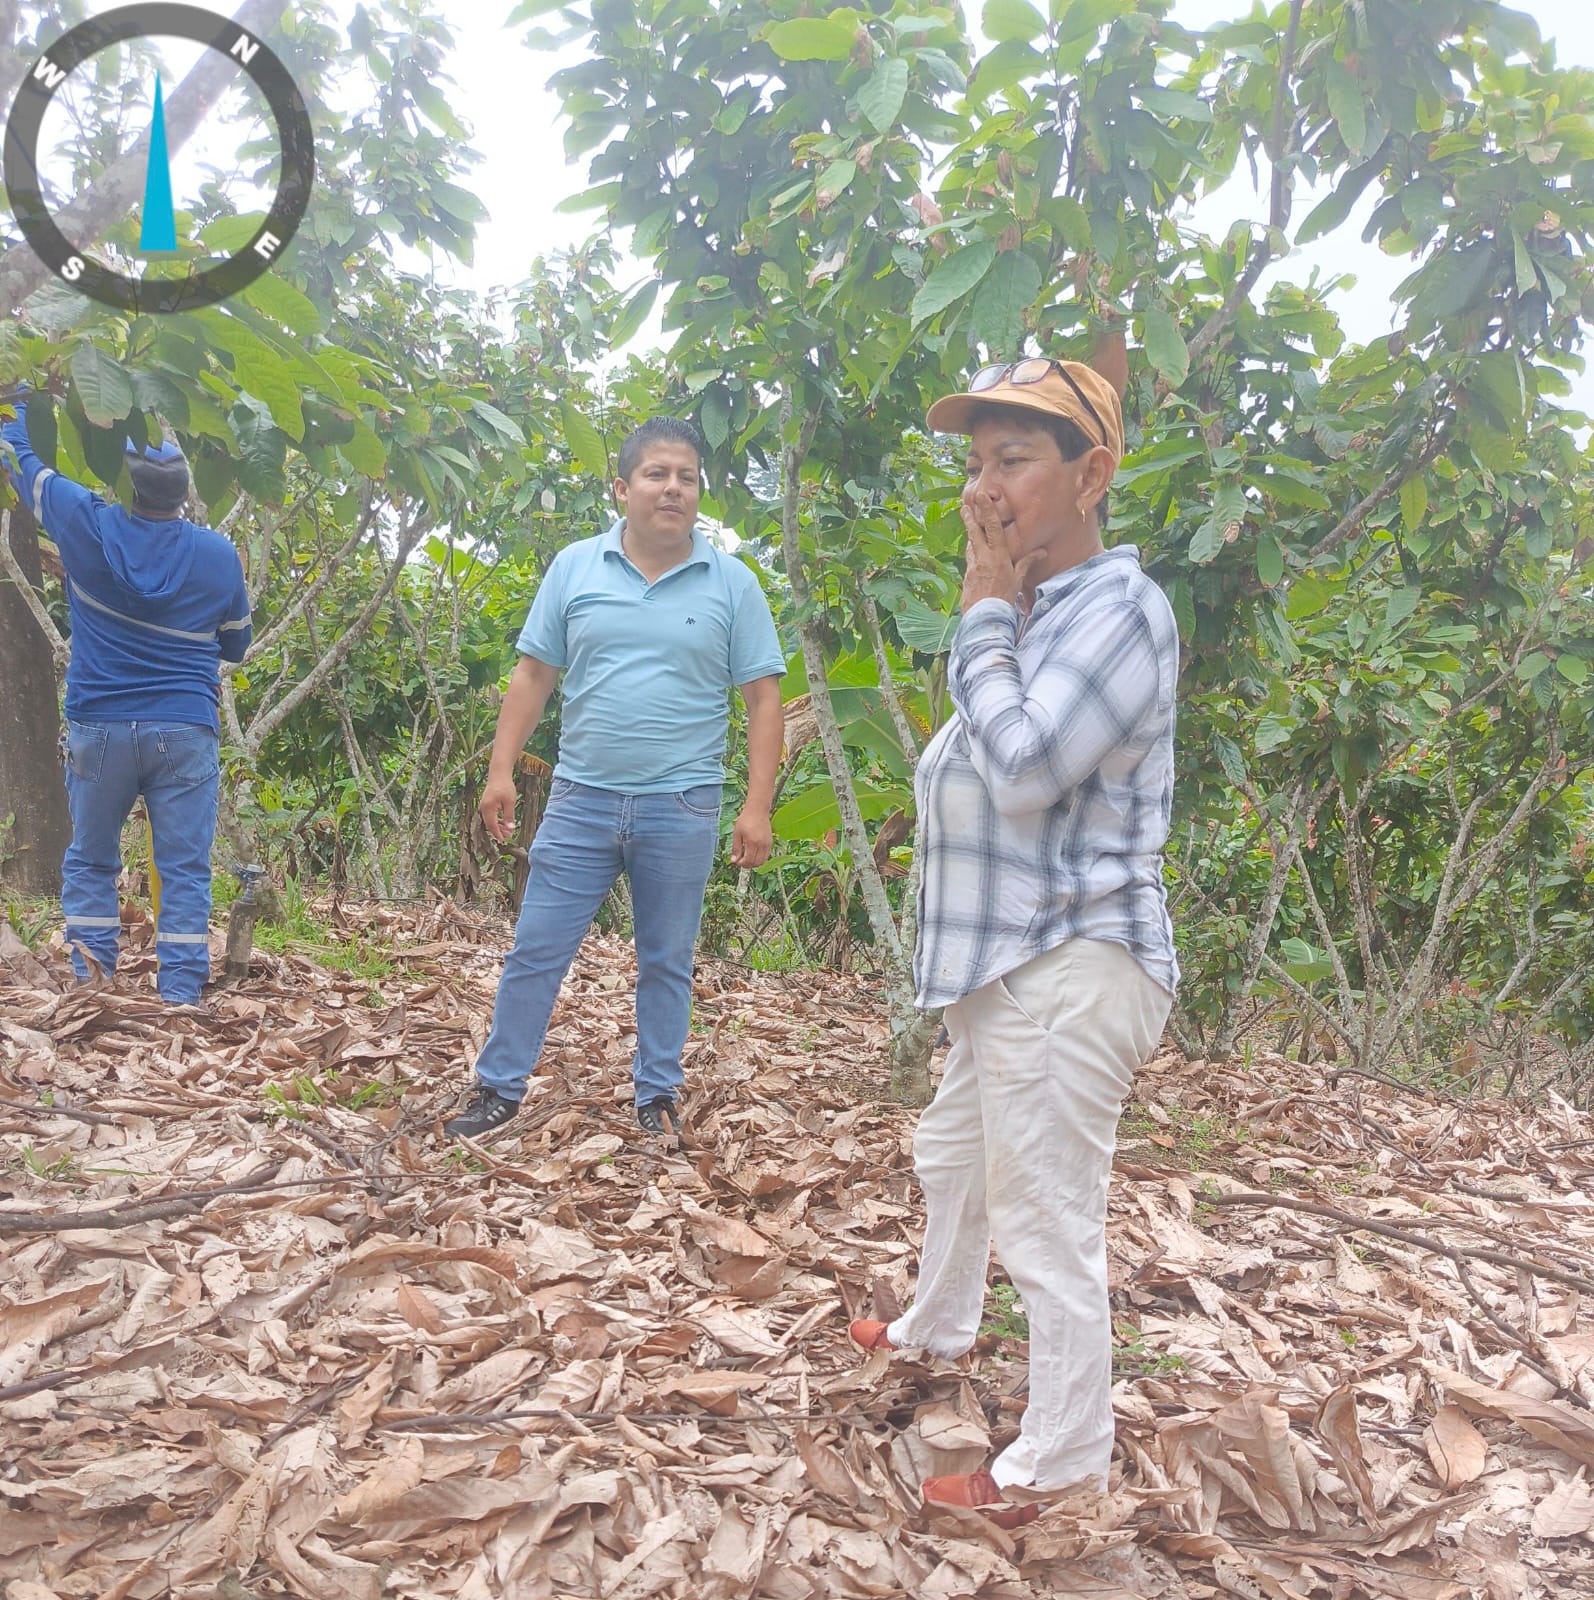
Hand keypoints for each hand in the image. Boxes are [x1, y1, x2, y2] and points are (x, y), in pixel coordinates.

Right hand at [479, 772, 517, 842]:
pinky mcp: (486, 804)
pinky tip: (504, 823)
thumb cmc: (505, 786)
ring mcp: (484, 806)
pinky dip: (496, 820)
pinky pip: (490, 816)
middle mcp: (483, 808)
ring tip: (508, 831)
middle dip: (498, 831)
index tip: (504, 841)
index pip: (492, 826)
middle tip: (509, 836)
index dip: (498, 834)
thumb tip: (510, 829)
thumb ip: (509, 816)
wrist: (499, 774)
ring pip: (490, 821)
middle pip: (490, 824)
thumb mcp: (510, 802)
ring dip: (498, 826)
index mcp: (488, 808)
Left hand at [730, 806, 772, 867]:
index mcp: (752, 842)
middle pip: (756, 863)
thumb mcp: (737, 834)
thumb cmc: (745, 820)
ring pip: (762, 861)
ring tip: (747, 858)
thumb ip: (736, 848)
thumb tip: (734, 861)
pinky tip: (753, 854)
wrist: (757, 811)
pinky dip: (760, 859)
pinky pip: (766, 856)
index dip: (741, 864)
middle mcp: (761, 845)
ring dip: (754, 863)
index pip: (748, 860)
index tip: (736, 861)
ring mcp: (767, 844)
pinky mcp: (770, 843)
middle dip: (747, 865)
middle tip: (741, 861)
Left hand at [961, 488, 1041, 609]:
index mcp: (998, 558)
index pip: (993, 529)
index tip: (980, 498)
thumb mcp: (1018, 581)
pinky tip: (973, 548)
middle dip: (970, 517)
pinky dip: (972, 551)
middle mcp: (982, 559)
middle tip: (965, 504)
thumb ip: (1026, 563)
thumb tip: (1042, 552)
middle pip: (975, 533)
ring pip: (971, 545)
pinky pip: (970, 559)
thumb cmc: (1004, 600)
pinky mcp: (967, 576)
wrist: (984, 619)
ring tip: (968, 519)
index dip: (986, 511)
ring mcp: (972, 567)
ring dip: (970, 533)